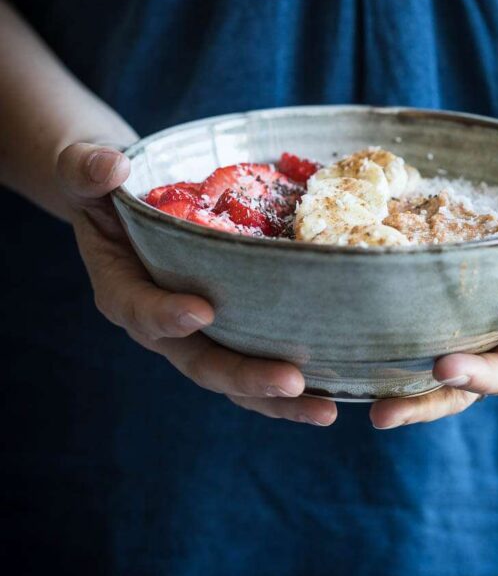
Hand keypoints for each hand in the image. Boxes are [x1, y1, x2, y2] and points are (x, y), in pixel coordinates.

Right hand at [56, 142, 336, 425]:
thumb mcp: (84, 171)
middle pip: (199, 362)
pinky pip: (256, 359)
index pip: (141, 310)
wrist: (116, 200)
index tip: (202, 311)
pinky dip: (292, 383)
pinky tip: (335, 391)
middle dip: (245, 376)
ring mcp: (196, 333)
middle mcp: (160, 324)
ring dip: (278, 398)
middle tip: (292, 381)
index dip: (167, 316)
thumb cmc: (100, 186)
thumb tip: (113, 166)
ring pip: (234, 379)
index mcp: (122, 289)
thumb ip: (88, 170)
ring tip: (324, 409)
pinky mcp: (227, 329)